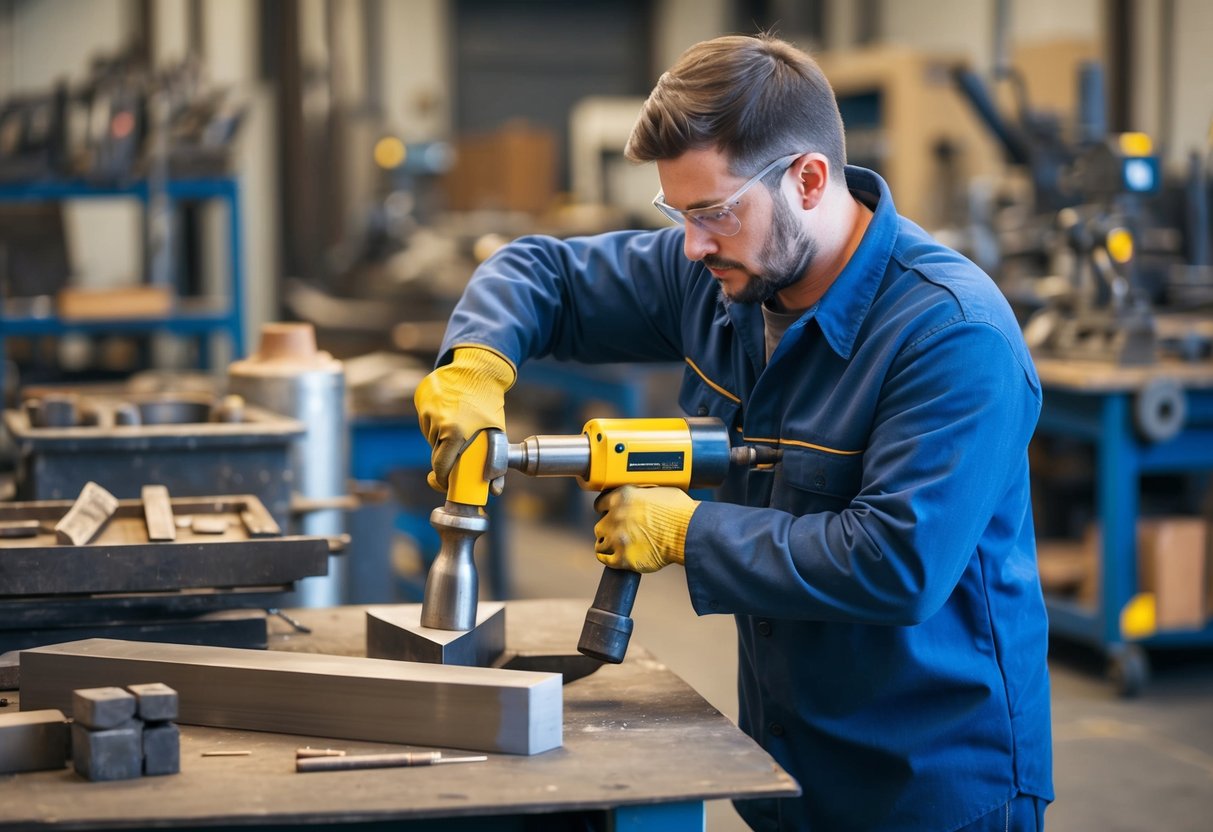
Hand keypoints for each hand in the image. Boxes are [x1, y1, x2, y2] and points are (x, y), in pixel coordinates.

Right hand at [414, 346, 514, 491]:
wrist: (477, 369)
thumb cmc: (489, 403)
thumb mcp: (497, 433)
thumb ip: (496, 464)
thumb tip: (495, 491)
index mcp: (454, 432)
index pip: (440, 466)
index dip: (441, 479)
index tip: (445, 482)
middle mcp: (436, 421)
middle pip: (435, 452)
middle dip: (445, 457)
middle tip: (459, 451)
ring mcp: (426, 409)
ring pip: (430, 436)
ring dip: (441, 438)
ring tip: (459, 425)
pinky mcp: (421, 399)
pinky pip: (426, 420)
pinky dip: (435, 422)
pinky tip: (450, 413)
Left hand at [593, 486, 698, 572]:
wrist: (689, 532)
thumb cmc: (680, 511)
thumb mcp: (659, 491)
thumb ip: (641, 493)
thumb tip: (639, 496)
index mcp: (623, 497)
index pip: (600, 503)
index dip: (605, 509)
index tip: (608, 513)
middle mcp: (616, 517)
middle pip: (600, 525)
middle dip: (608, 528)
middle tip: (618, 531)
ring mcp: (618, 539)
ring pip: (601, 543)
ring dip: (607, 544)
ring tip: (616, 545)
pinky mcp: (623, 558)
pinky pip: (605, 560)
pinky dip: (608, 559)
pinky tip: (612, 557)